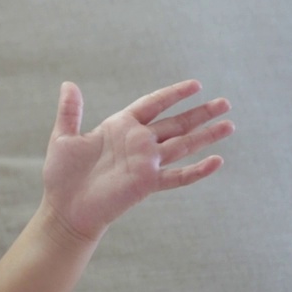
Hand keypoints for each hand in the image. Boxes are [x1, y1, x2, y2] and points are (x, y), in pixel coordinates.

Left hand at [41, 80, 233, 242]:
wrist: (64, 207)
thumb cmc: (62, 174)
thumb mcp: (63, 136)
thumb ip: (70, 111)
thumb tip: (68, 84)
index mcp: (120, 126)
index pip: (153, 104)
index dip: (174, 94)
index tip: (196, 85)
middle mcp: (138, 142)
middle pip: (175, 123)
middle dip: (200, 113)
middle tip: (225, 103)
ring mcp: (145, 163)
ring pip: (183, 145)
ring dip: (206, 136)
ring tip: (229, 124)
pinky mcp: (147, 183)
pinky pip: (178, 176)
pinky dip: (197, 170)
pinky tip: (217, 162)